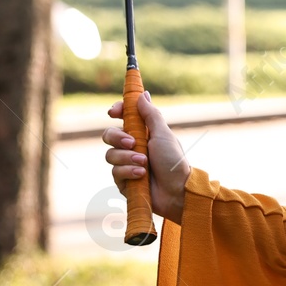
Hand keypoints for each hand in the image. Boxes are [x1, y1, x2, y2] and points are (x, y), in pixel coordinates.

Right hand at [101, 91, 188, 224]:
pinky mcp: (123, 180)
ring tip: (144, 163)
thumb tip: (142, 94)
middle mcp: (132, 147)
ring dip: (127, 158)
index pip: (123, 117)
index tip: (114, 112)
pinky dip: (128, 171)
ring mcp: (126, 163)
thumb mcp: (163, 134)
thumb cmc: (174, 161)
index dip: (117, 111)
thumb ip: (151, 115)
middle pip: (109, 135)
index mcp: (143, 133)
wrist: (177, 190)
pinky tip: (141, 175)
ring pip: (110, 154)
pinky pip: (115, 172)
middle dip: (117, 138)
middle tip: (133, 143)